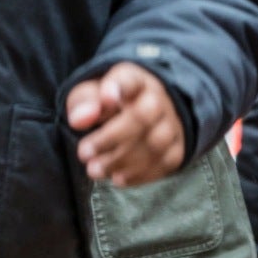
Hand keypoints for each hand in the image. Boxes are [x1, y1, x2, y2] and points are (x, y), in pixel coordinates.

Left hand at [65, 62, 185, 186]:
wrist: (139, 115)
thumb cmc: (108, 105)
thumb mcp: (89, 96)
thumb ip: (83, 103)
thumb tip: (79, 119)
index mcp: (134, 80)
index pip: (129, 80)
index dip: (118, 88)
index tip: (106, 97)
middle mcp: (158, 99)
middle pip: (143, 116)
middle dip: (111, 139)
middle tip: (84, 154)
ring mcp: (172, 123)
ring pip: (156, 144)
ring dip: (122, 162)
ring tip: (95, 170)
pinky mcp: (178, 146)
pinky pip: (166, 163)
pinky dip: (140, 175)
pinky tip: (117, 178)